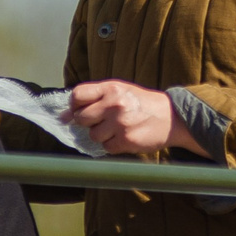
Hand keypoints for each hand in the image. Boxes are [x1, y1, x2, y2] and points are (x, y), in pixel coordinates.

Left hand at [67, 80, 205, 156]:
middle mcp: (114, 104)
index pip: (77, 95)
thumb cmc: (142, 103)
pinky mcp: (126, 140)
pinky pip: (106, 147)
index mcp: (111, 88)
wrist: (171, 117)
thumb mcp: (119, 92)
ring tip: (118, 128)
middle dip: (89, 122)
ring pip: (93, 135)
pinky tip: (124, 137)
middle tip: (104, 120)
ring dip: (102, 135)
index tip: (80, 110)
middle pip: (81, 118)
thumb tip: (64, 117)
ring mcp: (120, 123)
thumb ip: (93, 99)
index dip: (75, 105)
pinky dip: (113, 145)